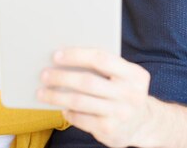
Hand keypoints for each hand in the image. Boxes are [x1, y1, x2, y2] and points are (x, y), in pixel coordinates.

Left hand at [37, 48, 186, 147]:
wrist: (144, 123)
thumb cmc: (123, 91)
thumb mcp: (123, 76)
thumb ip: (103, 66)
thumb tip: (63, 58)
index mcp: (134, 74)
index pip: (101, 59)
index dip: (76, 56)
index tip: (56, 55)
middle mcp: (130, 94)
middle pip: (87, 82)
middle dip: (61, 77)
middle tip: (43, 74)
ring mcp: (121, 114)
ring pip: (80, 101)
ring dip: (56, 96)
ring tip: (42, 92)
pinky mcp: (111, 130)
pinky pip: (82, 119)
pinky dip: (68, 112)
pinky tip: (61, 108)